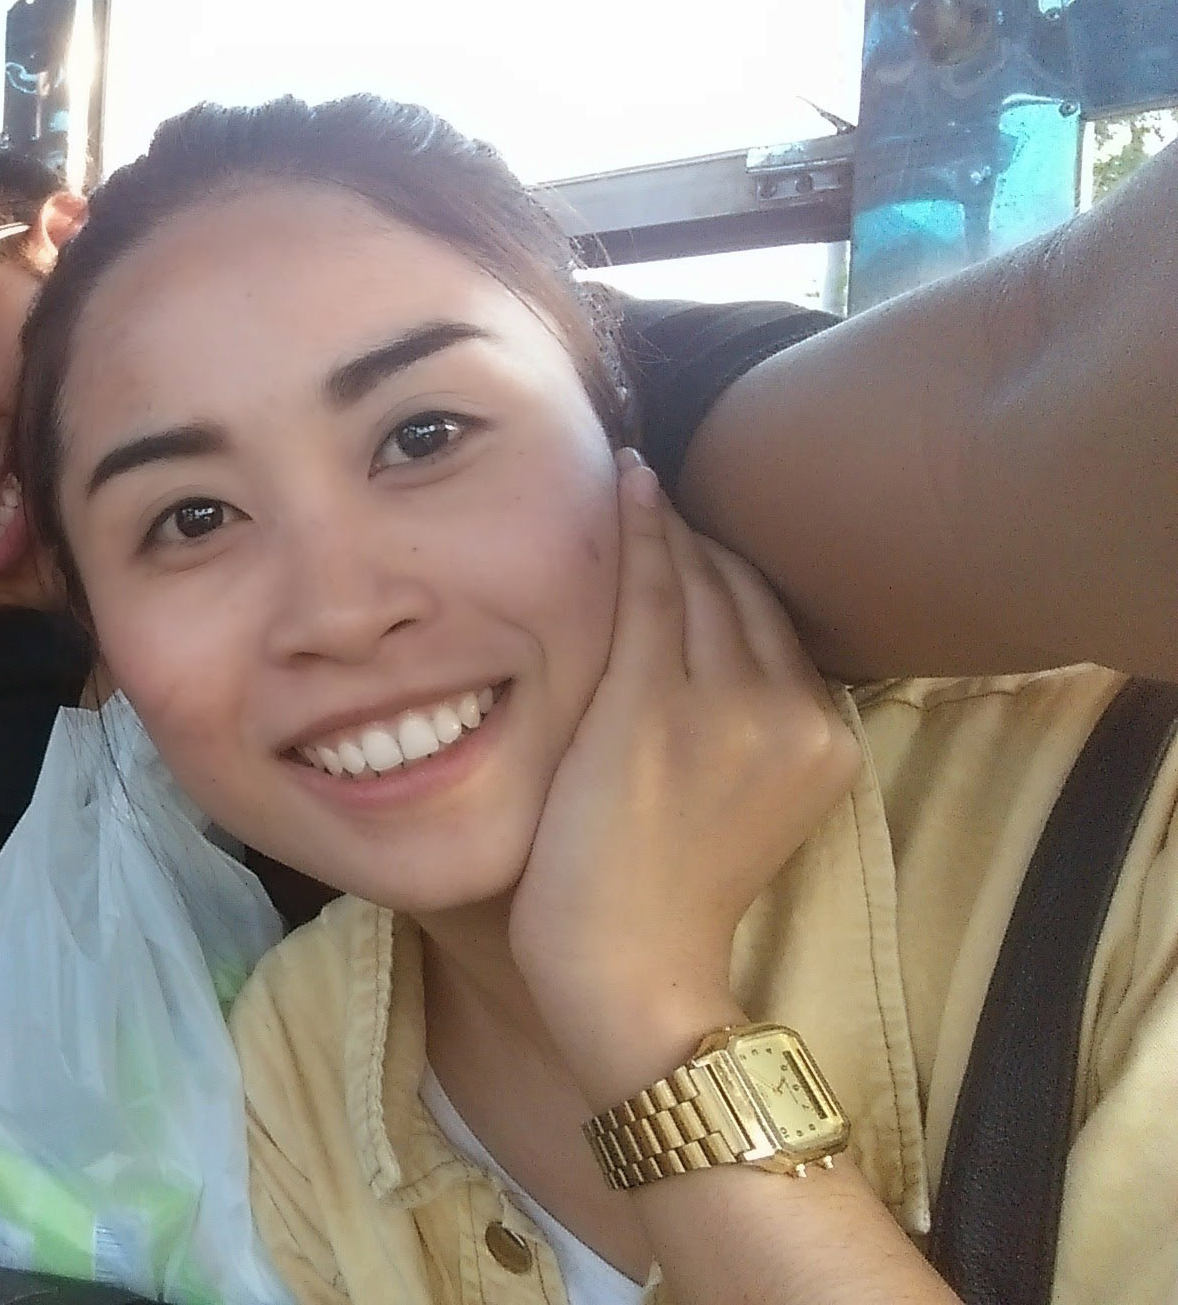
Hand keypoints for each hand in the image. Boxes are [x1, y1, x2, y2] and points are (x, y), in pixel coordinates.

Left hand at [511, 456, 857, 1092]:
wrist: (631, 973)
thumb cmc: (659, 902)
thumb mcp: (739, 807)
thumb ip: (744, 734)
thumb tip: (707, 666)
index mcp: (827, 741)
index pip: (775, 625)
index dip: (729, 570)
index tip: (691, 530)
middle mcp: (793, 715)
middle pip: (741, 593)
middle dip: (698, 538)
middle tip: (653, 487)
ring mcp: (727, 708)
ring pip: (696, 582)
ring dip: (664, 524)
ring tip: (632, 478)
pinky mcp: (654, 705)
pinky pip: (645, 591)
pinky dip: (635, 530)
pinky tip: (623, 482)